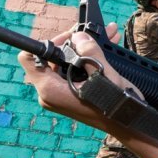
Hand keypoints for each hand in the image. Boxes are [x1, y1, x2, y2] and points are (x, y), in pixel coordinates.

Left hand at [17, 23, 135, 131]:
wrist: (127, 123)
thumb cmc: (114, 104)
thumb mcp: (103, 75)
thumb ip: (89, 52)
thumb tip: (79, 36)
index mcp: (50, 89)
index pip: (29, 57)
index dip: (49, 43)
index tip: (71, 38)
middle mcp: (49, 92)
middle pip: (50, 58)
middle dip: (73, 43)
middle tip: (92, 33)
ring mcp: (59, 94)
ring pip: (65, 63)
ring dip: (84, 49)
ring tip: (107, 36)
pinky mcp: (69, 94)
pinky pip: (73, 72)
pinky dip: (87, 60)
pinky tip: (105, 49)